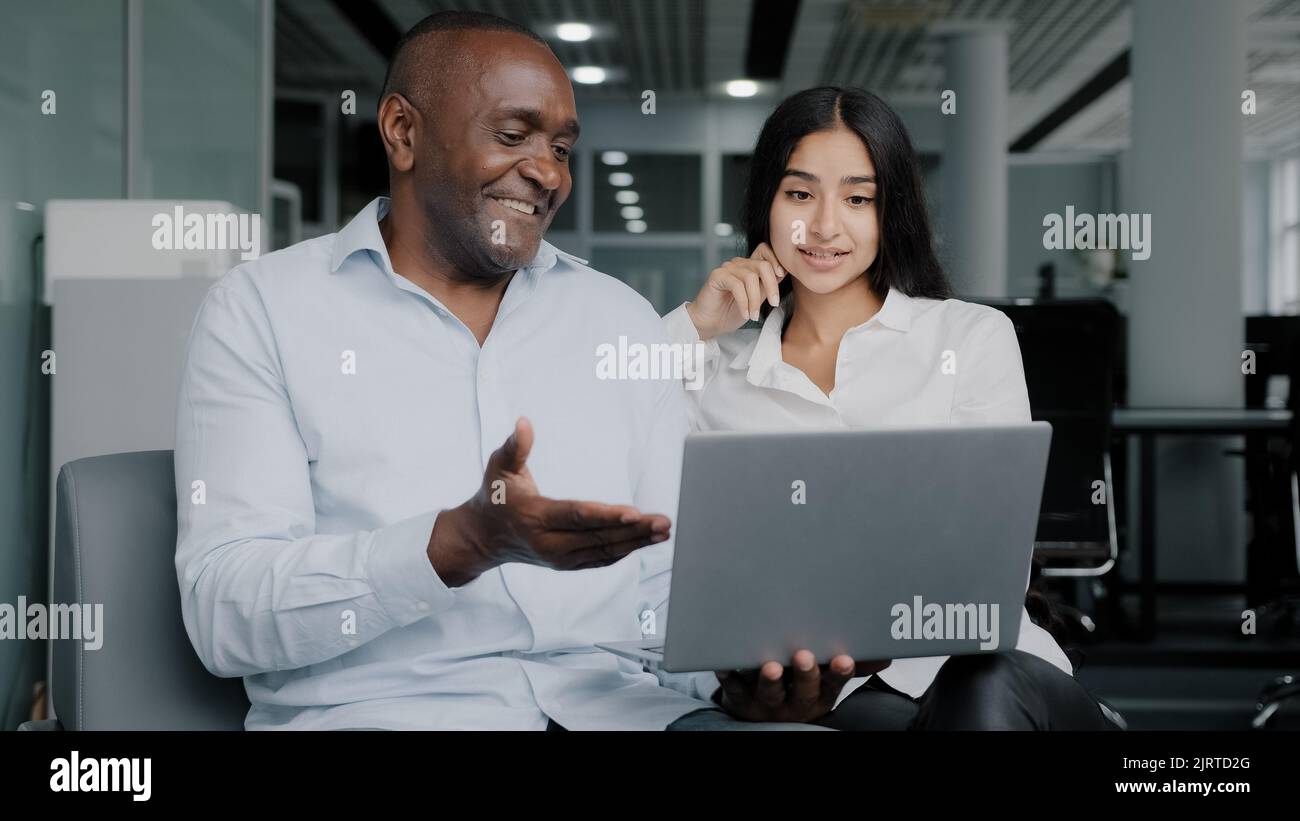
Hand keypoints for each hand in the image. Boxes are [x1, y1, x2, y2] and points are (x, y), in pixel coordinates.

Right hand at [427, 417, 671, 585]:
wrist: (483, 537)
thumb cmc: (494, 495)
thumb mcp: (498, 467)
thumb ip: (514, 447)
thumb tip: (523, 422)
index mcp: (535, 517)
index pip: (577, 516)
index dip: (607, 515)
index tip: (635, 513)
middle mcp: (549, 544)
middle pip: (598, 537)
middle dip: (634, 530)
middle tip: (664, 522)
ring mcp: (560, 558)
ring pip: (605, 551)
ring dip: (637, 542)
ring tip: (664, 530)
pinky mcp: (568, 563)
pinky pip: (602, 558)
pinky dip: (626, 550)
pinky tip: (647, 541)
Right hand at [685, 242, 784, 339]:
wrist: (710, 323)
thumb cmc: (732, 312)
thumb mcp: (757, 299)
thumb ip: (767, 285)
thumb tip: (784, 272)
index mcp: (749, 266)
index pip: (765, 250)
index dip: (776, 259)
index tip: (782, 276)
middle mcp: (738, 264)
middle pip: (763, 265)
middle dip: (772, 286)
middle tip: (774, 304)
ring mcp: (727, 268)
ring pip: (751, 277)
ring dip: (755, 300)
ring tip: (754, 315)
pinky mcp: (717, 276)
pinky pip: (737, 286)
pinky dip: (744, 302)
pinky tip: (745, 314)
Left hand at [713, 650, 890, 723]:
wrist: (761, 715)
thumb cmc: (798, 688)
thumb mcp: (826, 682)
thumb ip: (851, 664)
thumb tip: (885, 654)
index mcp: (820, 694)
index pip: (833, 684)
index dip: (839, 673)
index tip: (844, 658)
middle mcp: (796, 701)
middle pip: (803, 690)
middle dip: (805, 674)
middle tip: (804, 656)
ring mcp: (768, 701)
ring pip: (771, 692)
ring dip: (771, 679)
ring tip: (771, 667)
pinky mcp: (741, 698)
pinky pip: (734, 689)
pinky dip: (729, 676)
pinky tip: (724, 665)